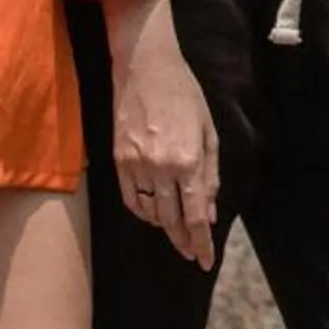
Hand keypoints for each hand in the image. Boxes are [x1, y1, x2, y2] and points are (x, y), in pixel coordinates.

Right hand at [112, 25, 219, 267]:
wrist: (145, 67)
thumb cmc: (184, 95)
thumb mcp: (208, 131)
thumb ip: (210, 175)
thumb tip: (209, 213)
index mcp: (189, 160)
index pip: (195, 215)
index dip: (201, 243)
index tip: (205, 261)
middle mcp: (161, 168)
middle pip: (172, 220)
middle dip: (183, 241)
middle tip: (191, 255)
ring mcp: (136, 165)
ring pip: (150, 213)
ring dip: (164, 228)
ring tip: (176, 233)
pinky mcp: (118, 160)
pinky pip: (130, 198)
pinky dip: (142, 212)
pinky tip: (153, 215)